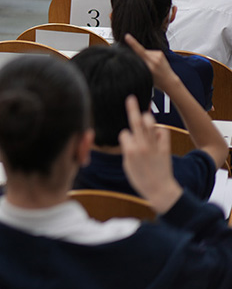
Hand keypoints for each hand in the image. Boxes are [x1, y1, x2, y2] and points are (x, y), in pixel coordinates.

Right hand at [119, 94, 182, 211]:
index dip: (124, 136)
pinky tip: (156, 132)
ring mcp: (154, 146)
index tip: (126, 142)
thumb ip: (127, 149)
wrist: (160, 190)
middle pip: (136, 122)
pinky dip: (159, 130)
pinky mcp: (165, 148)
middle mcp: (142, 146)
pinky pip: (163, 132)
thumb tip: (128, 137)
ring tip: (145, 113)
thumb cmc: (141, 180)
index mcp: (129, 151)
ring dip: (147, 117)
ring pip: (150, 124)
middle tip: (131, 98)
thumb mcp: (127, 166)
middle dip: (132, 109)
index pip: (124, 133)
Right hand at [124, 34, 179, 91]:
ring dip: (143, 57)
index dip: (132, 43)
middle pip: (140, 52)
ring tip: (150, 66)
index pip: (139, 51)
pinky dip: (147, 56)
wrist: (170, 81)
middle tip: (145, 66)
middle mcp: (155, 59)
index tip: (127, 36)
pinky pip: (149, 52)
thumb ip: (138, 66)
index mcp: (150, 66)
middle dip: (136, 56)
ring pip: (144, 52)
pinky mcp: (160, 53)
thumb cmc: (157, 81)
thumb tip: (132, 58)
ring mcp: (158, 55)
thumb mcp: (145, 77)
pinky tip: (152, 63)